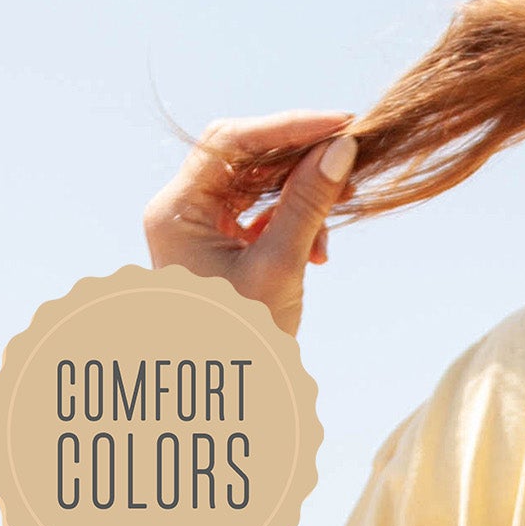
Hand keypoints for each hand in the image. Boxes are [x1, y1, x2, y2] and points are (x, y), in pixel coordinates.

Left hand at [142, 110, 358, 335]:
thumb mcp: (280, 269)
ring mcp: (200, 228)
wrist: (230, 400)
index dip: (288, 127)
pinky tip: (318, 249)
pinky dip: (294, 221)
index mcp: (176, 210)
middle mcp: (181, 210)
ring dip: (302, 196)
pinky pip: (260, 214)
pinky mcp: (222, 247)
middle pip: (243, 157)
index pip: (231, 142)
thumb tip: (341, 151)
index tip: (340, 125)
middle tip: (348, 158)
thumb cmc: (245, 343)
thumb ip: (308, 207)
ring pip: (256, 185)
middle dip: (298, 159)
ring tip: (335, 222)